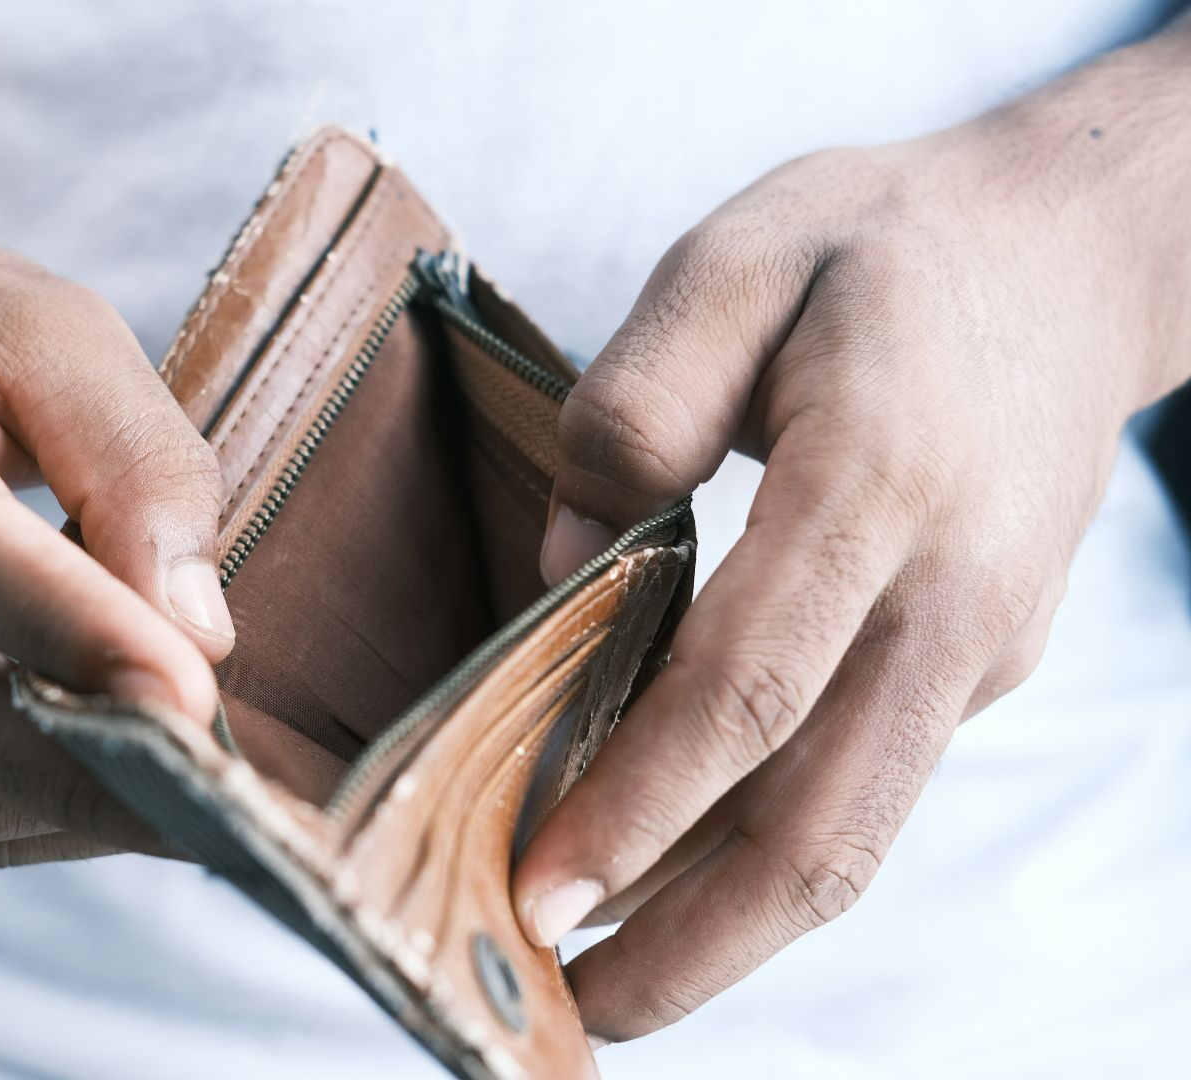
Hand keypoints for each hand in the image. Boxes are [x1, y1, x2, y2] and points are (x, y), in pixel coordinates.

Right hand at [0, 216, 235, 865]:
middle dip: (78, 762)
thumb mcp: (59, 331)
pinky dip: (36, 814)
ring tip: (197, 802)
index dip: (66, 629)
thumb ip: (135, 462)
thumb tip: (194, 637)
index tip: (191, 699)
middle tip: (218, 798)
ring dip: (69, 805)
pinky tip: (122, 787)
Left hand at [513, 42, 1190, 1044]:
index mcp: (880, 480)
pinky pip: (865, 784)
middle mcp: (949, 594)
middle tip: (567, 1010)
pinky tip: (675, 873)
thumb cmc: (878, 251)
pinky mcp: (979, 667)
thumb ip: (635, 405)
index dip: (641, 803)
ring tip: (610, 983)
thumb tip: (566, 568)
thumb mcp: (737, 259)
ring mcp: (979, 645)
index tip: (537, 889)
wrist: (1070, 257)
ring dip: (731, 931)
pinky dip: (767, 851)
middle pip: (823, 821)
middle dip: (692, 941)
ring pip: (855, 831)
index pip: (751, 685)